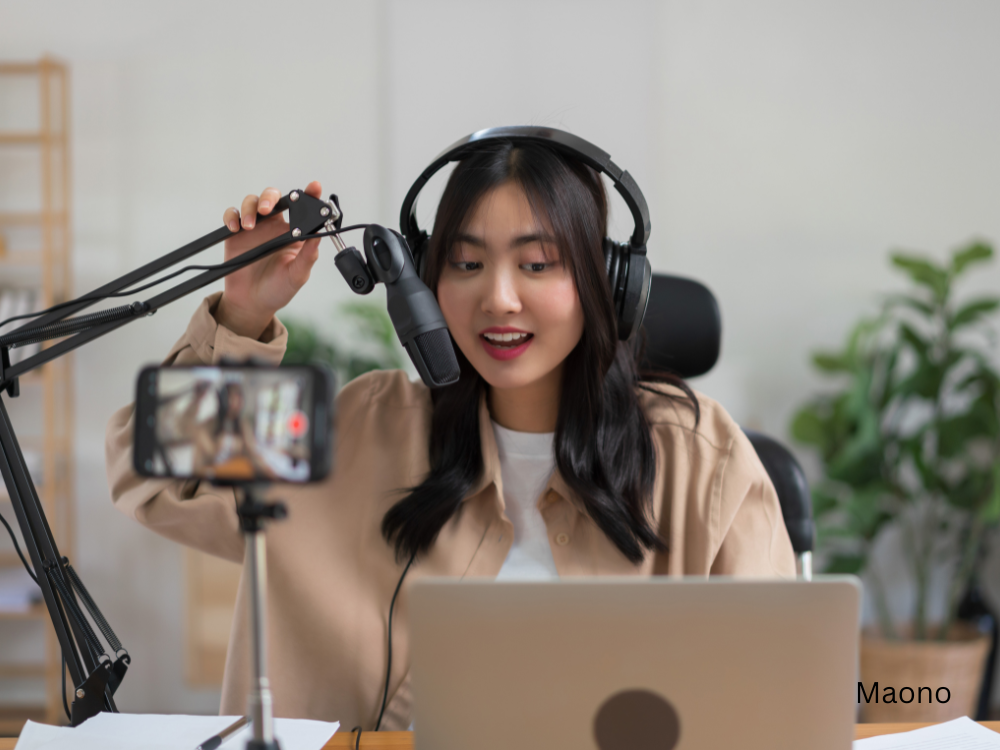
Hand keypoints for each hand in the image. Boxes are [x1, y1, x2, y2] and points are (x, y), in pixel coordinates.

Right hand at [216, 181, 323, 338]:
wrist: (252, 303)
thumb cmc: (278, 289)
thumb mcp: (297, 275)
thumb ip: (308, 256)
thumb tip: (319, 236)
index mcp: (293, 233)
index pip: (303, 209)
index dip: (309, 194)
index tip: (314, 187)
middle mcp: (275, 227)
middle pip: (273, 198)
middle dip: (270, 197)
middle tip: (266, 209)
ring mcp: (255, 228)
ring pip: (252, 202)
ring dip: (250, 208)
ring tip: (249, 226)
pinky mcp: (236, 234)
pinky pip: (232, 215)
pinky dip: (232, 216)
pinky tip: (235, 227)